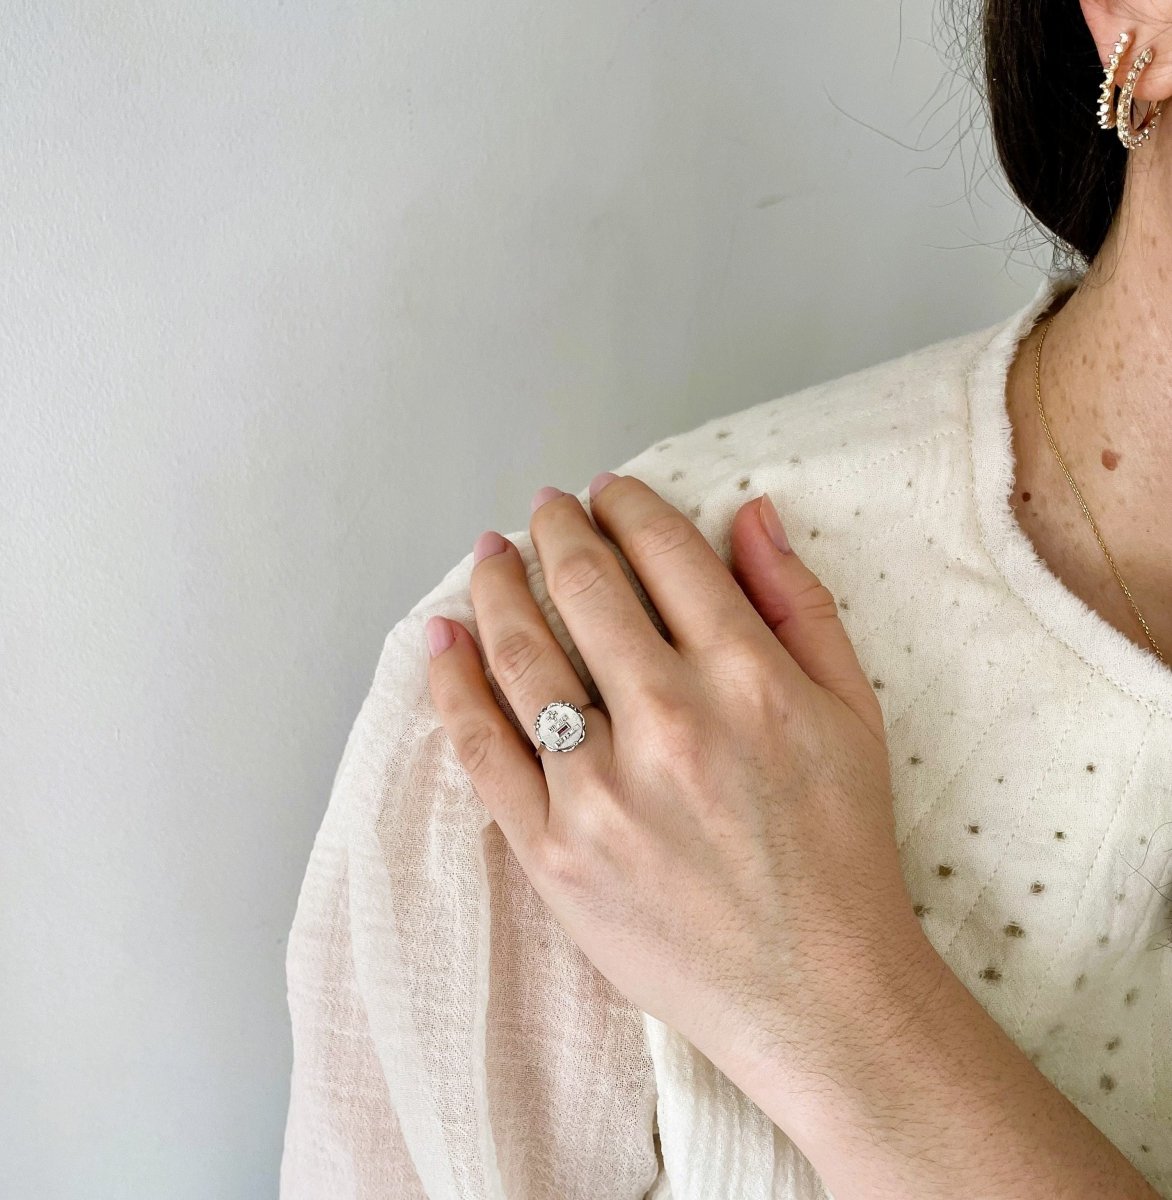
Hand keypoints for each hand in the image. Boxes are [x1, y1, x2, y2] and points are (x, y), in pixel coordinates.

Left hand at [425, 472, 928, 1080]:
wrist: (817, 992)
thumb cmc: (842, 851)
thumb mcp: (853, 712)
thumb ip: (800, 603)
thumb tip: (749, 513)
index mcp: (747, 680)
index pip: (665, 554)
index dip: (627, 504)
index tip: (608, 491)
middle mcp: (670, 723)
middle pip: (584, 587)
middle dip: (556, 528)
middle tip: (544, 508)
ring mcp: (601, 791)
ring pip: (521, 654)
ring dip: (497, 587)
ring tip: (491, 556)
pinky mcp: (553, 852)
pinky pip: (482, 748)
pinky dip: (452, 684)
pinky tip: (442, 640)